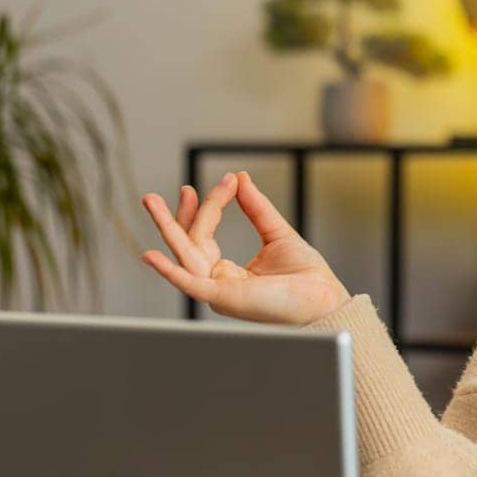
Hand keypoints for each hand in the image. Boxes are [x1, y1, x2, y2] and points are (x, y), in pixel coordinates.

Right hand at [139, 170, 353, 325]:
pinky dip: (169, 271)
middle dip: (171, 218)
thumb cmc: (306, 277)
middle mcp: (218, 282)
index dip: (211, 205)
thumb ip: (256, 207)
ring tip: (151, 201)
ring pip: (184, 255)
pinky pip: (190, 285)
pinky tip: (151, 255)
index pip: (205, 234)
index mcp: (228, 271)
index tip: (227, 180)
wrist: (325, 299)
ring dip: (166, 228)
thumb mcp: (277, 233)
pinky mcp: (223, 299)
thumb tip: (240, 178)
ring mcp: (218, 291)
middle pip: (187, 245)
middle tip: (153, 195)